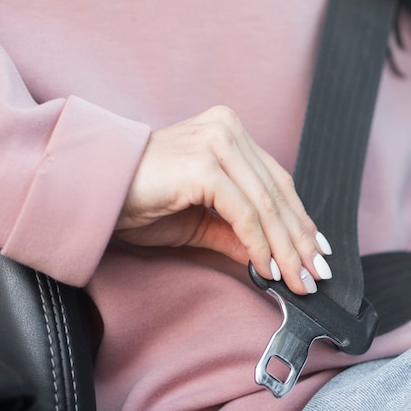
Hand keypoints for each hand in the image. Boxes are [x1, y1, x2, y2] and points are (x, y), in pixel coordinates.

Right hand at [114, 105, 332, 294]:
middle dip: (299, 240)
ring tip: (298, 279)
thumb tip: (277, 260)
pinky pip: (244, 212)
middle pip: (278, 193)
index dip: (300, 219)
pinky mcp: (203, 165)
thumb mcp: (203, 221)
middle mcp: (227, 130)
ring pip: (266, 204)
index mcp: (230, 134)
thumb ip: (240, 234)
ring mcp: (215, 143)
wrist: (94, 192)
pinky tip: (267, 269)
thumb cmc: (143, 202)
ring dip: (285, 249)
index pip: (277, 181)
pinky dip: (259, 244)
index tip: (316, 250)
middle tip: (315, 274)